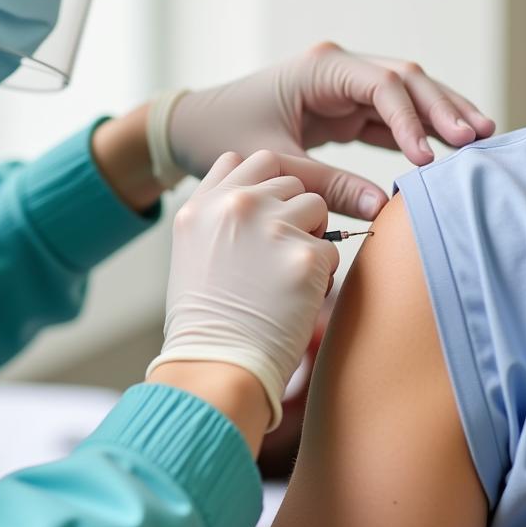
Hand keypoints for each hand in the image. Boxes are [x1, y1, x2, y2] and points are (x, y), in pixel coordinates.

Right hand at [147, 150, 339, 430]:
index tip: (268, 216)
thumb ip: (219, 214)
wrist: (217, 365)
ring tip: (287, 277)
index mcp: (202, 204)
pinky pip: (332, 250)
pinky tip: (297, 299)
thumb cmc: (207, 320)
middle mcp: (235, 205)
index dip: (266, 186)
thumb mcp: (193, 252)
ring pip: (315, 205)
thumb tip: (257, 191)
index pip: (247, 161)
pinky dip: (322, 275)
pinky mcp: (304, 254)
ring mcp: (270, 226)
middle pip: (287, 178)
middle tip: (279, 255)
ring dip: (311, 237)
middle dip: (292, 210)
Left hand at [161, 42, 495, 218]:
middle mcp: (337, 71)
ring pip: (405, 97)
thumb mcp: (275, 160)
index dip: (410, 119)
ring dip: (439, 116)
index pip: (381, 86)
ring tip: (481, 137)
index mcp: (318, 69)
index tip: (428, 156)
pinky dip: (416, 133)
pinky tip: (445, 150)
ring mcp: (343, 89)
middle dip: (442, 108)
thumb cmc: (224, 133)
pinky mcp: (344, 111)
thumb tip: (384, 209)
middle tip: (479, 137)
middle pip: (405, 81)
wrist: (194, 127)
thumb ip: (327, 184)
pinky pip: (389, 118)